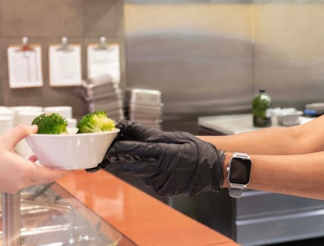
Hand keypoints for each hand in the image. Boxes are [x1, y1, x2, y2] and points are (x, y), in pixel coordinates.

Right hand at [0, 125, 68, 192]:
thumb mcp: (3, 141)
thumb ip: (21, 132)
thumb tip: (34, 127)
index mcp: (25, 172)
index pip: (51, 174)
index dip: (62, 171)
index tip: (71, 166)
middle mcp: (22, 182)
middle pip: (45, 178)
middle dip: (54, 170)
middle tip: (61, 160)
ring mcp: (15, 186)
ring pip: (35, 179)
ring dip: (41, 170)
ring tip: (46, 157)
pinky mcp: (8, 187)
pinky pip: (25, 180)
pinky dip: (30, 171)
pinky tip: (29, 160)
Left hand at [95, 121, 225, 196]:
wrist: (214, 169)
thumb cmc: (197, 150)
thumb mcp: (177, 137)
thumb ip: (156, 137)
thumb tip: (137, 133)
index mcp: (164, 152)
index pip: (136, 150)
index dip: (121, 148)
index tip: (109, 148)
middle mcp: (161, 168)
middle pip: (132, 167)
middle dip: (118, 163)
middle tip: (109, 160)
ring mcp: (162, 181)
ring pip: (141, 175)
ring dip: (140, 169)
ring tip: (157, 162)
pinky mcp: (164, 190)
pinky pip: (151, 183)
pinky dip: (153, 177)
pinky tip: (165, 171)